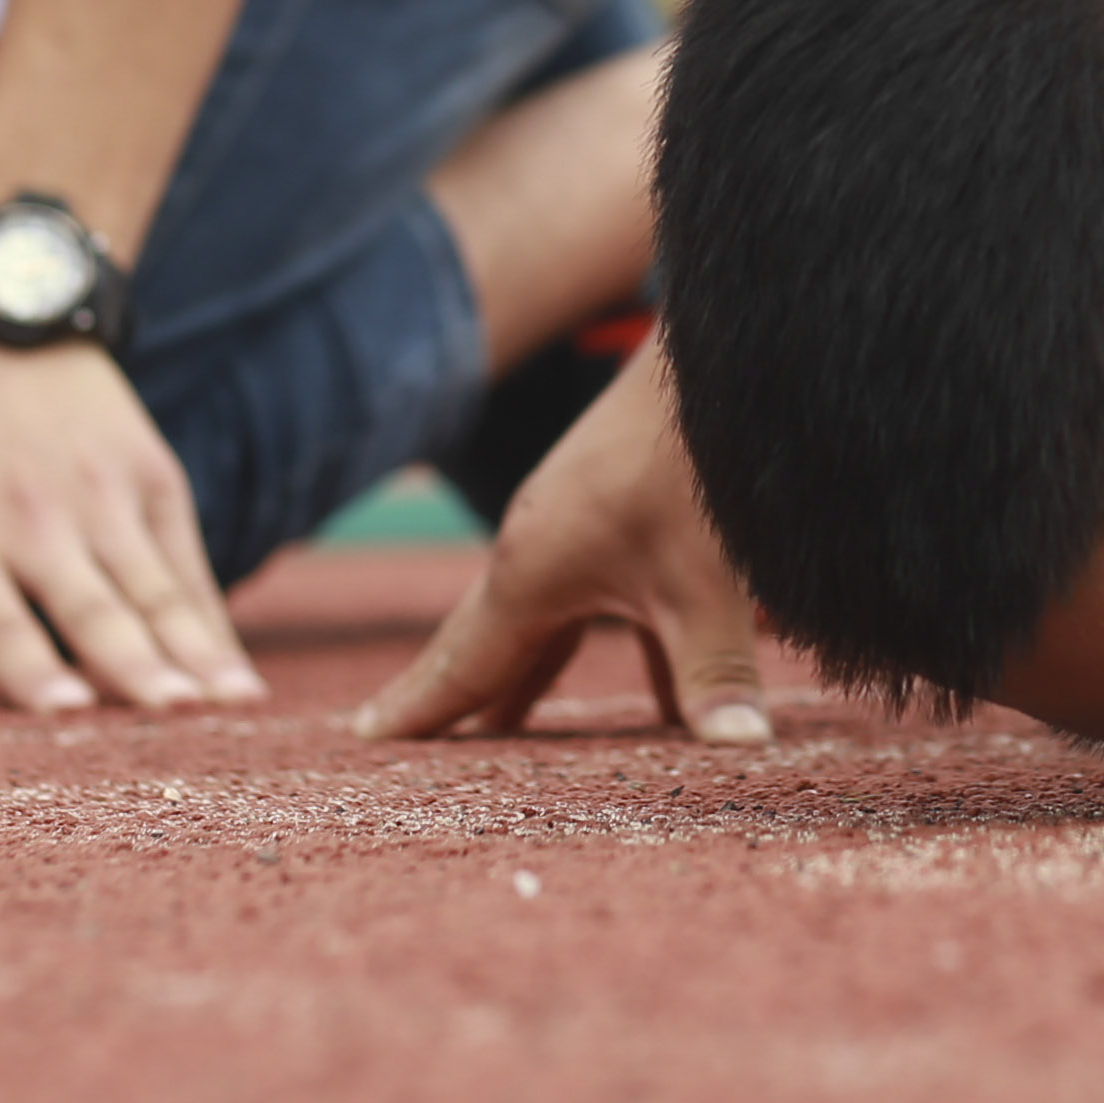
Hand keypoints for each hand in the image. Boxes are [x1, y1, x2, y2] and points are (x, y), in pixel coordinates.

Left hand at [0, 310, 266, 715]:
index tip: (66, 712)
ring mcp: (99, 494)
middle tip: (172, 712)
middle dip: (134, 665)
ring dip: (194, 651)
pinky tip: (235, 673)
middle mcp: (29, 520)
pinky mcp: (151, 473)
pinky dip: (210, 622)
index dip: (31, 669)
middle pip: (90, 608)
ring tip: (229, 701)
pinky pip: (185, 565)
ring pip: (152, 590)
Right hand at [349, 339, 772, 744]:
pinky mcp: (622, 508)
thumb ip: (716, 672)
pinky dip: (605, 645)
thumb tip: (740, 748)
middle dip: (453, 691)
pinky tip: (653, 696)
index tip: (363, 739)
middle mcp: (540, 549)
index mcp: (530, 573)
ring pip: (543, 619)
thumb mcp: (704, 584)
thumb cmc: (693, 463)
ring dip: (526, 671)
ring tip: (502, 721)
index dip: (418, 708)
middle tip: (397, 731)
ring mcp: (578, 524)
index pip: (461, 661)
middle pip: (485, 638)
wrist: (718, 354)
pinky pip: (600, 599)